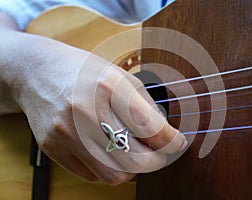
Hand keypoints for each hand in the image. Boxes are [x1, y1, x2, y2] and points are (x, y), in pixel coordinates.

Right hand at [1, 32, 186, 184]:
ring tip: (132, 153)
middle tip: (158, 153)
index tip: (177, 143)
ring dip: (131, 169)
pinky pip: (91, 174)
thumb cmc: (83, 72)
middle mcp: (86, 111)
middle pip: (135, 159)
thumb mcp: (119, 76)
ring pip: (114, 175)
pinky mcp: (53, 147)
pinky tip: (105, 151)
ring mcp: (66, 132)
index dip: (170, 141)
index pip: (150, 127)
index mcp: (109, 86)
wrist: (38, 72)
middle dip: (156, 161)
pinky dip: (106, 168)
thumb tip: (164, 133)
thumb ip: (144, 105)